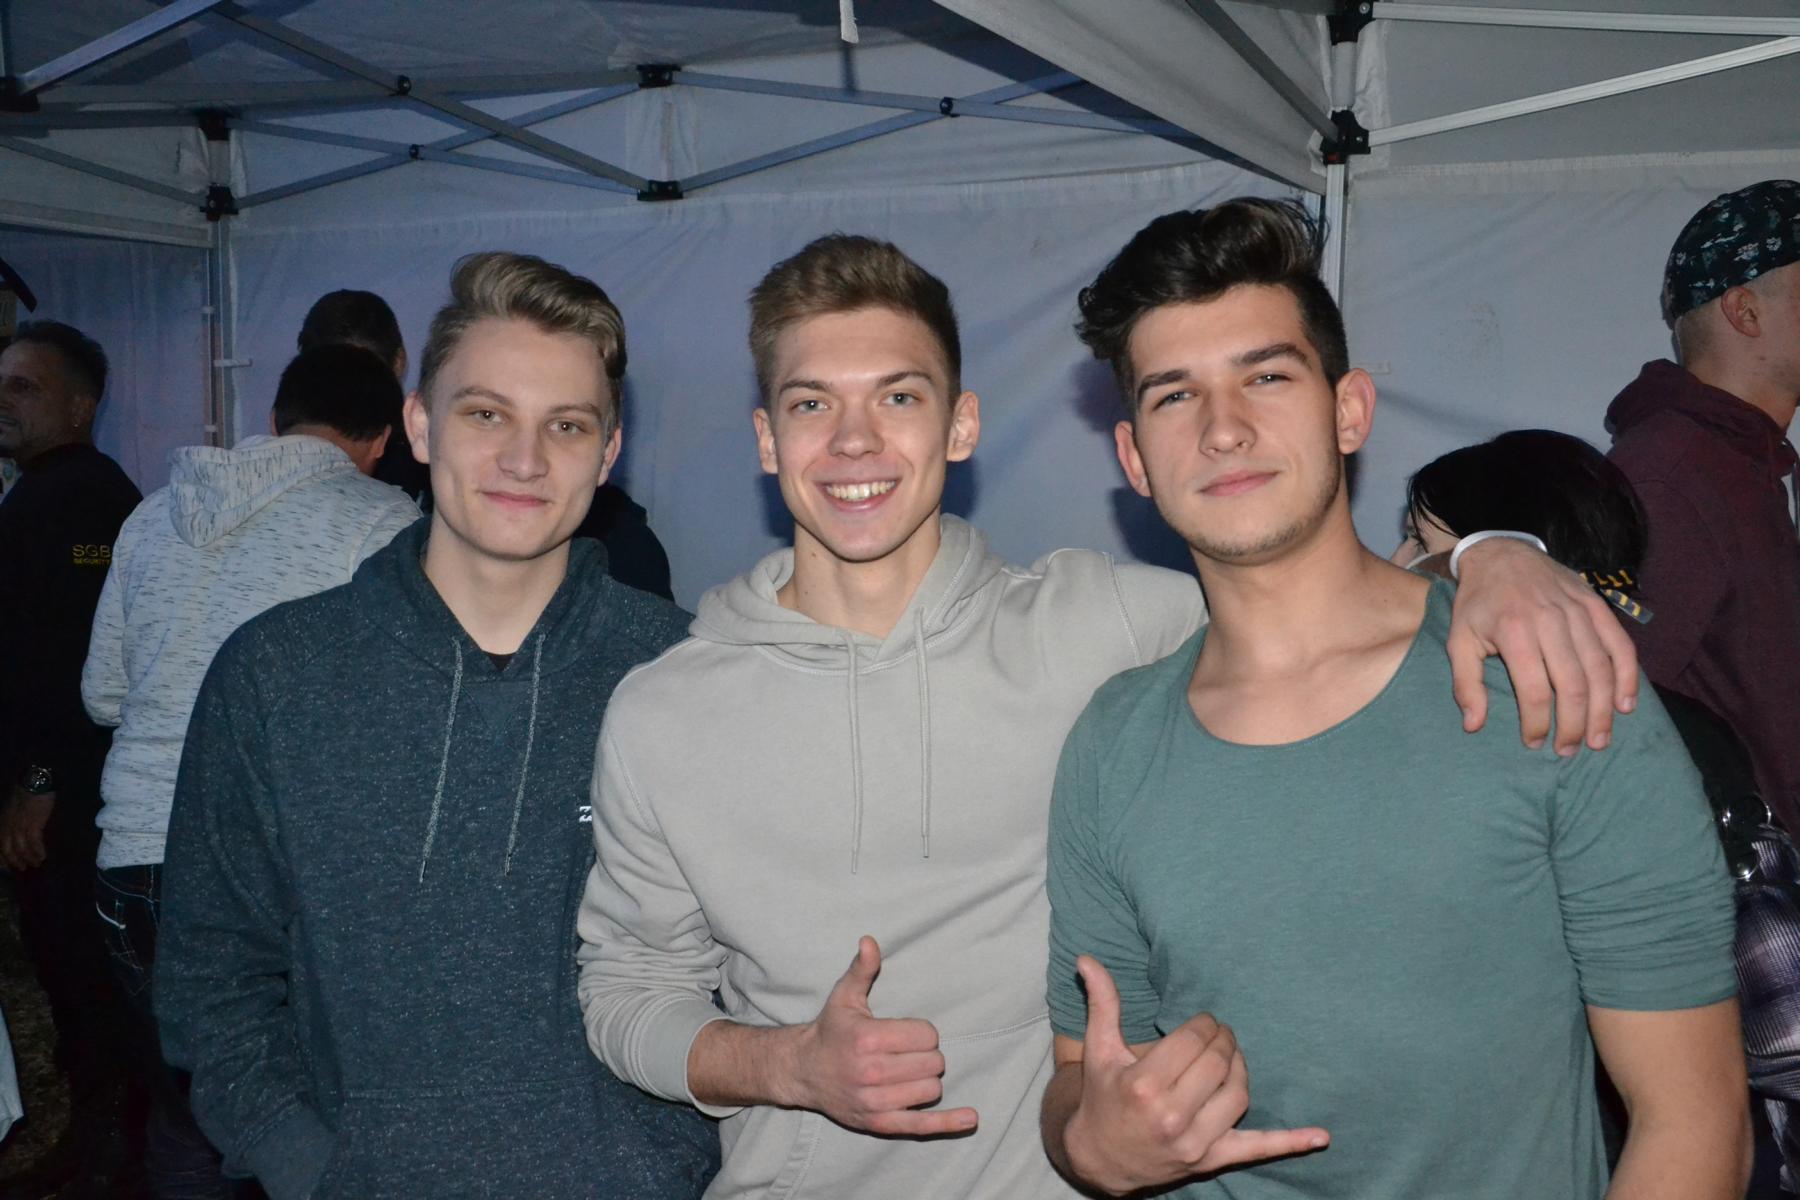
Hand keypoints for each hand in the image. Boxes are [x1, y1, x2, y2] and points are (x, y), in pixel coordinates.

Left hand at [0, 785, 54, 871]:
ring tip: (37, 863)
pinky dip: (38, 851)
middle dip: (15, 861)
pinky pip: (34, 842)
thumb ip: (11, 822)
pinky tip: (43, 856)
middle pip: (8, 850)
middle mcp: (8, 827)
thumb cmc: (25, 795)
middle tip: (23, 868)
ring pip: (21, 848)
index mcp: (2, 824)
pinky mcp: (33, 824)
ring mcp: (19, 826)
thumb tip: (18, 834)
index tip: (9, 866)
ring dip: (29, 858)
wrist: (34, 783)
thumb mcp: (12, 809)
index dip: (3, 858)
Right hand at [792, 936, 977, 1136]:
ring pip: (932, 1090)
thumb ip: (862, 969)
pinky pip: (921, 1126)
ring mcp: (875, 1101)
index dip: (923, 1033)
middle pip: (933, 1063)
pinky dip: (948, 1123)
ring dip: (927, 1080)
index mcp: (868, 1038)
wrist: (803, 1071)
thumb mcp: (844, 996)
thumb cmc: (830, 1030)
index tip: (906, 1034)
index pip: (927, 1036)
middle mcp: (872, 1072)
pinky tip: (970, 1116)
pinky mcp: (878, 1122)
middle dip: (927, 1055)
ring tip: (907, 1072)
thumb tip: (870, 941)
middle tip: (906, 1053)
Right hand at [1062, 957, 1326, 1194]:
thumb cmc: (1102, 1097)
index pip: (1193, 1041)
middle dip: (1223, 1040)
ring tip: (1231, 1056)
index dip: (1204, 1025)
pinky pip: (1257, 1149)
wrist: (1098, 1158)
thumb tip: (1086, 959)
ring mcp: (1193, 1142)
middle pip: (1218, 1063)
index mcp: (1144, 1084)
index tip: (1202, 1022)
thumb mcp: (1099, 1050)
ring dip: (1240, 1068)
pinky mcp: (1210, 1160)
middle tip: (1219, 1032)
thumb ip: (1101, 1002)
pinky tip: (1320, 1136)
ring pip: (1238, 1094)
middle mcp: (1171, 1115)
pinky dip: (1290, 1142)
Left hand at [1446, 537, 1637, 754]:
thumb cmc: (1478, 604)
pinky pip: (1621, 645)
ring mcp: (1578, 612)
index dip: (1538, 724)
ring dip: (1603, 710)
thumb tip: (1473, 726)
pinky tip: (1625, 705)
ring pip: (1600, 669)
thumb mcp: (1458, 640)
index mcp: (1515, 632)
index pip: (1535, 691)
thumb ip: (1465, 684)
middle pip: (1573, 685)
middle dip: (1574, 725)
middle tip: (1571, 750)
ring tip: (1599, 740)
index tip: (1535, 743)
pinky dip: (1628, 677)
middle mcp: (1551, 622)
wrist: (1502, 555)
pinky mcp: (1597, 605)